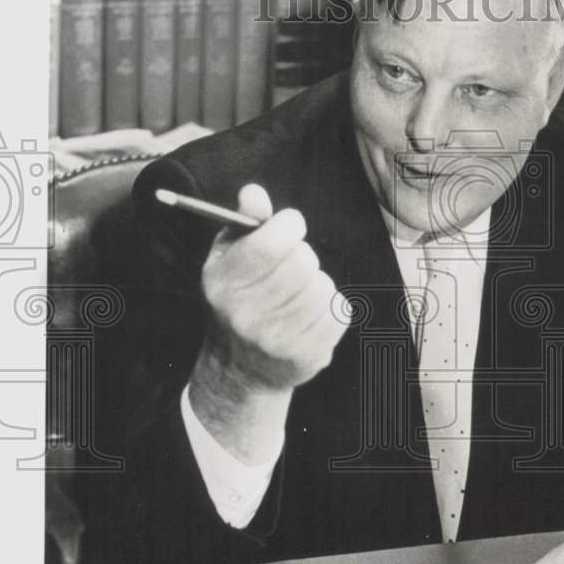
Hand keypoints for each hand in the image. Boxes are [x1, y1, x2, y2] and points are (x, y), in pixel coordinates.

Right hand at [189, 184, 348, 462]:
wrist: (239, 370)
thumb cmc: (238, 298)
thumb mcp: (228, 258)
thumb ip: (244, 222)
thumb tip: (254, 193)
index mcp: (223, 284)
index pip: (274, 241)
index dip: (289, 224)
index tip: (287, 228)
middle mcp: (246, 315)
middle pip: (304, 261)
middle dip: (303, 256)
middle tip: (291, 267)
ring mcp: (277, 340)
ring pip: (323, 286)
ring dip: (317, 284)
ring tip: (298, 294)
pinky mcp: (306, 357)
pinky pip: (340, 310)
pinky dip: (331, 307)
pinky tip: (310, 315)